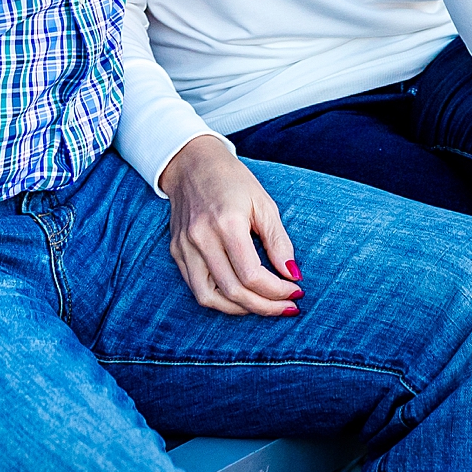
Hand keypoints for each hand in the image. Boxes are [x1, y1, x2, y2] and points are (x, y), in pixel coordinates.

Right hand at [159, 135, 302, 316]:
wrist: (192, 163)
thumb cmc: (233, 180)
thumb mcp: (264, 203)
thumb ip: (278, 241)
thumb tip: (292, 275)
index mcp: (226, 223)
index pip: (251, 275)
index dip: (277, 291)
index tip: (295, 292)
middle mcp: (201, 238)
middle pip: (233, 291)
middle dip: (264, 306)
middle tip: (286, 307)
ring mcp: (184, 247)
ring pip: (209, 298)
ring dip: (240, 309)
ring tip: (263, 306)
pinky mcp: (176, 251)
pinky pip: (196, 288)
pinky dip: (219, 299)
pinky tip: (240, 296)